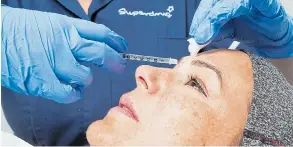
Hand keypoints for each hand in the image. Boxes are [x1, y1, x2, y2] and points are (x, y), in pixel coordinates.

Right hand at [1, 6, 127, 102]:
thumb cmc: (17, 29)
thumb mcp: (48, 23)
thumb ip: (68, 33)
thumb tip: (86, 44)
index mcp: (65, 27)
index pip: (99, 33)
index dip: (114, 41)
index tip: (122, 47)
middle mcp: (64, 43)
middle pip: (99, 53)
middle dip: (113, 61)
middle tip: (119, 66)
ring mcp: (54, 62)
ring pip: (84, 75)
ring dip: (85, 78)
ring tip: (80, 78)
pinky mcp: (43, 81)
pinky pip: (68, 93)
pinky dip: (74, 94)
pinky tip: (73, 91)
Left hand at [189, 0, 292, 57]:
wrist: (273, 38)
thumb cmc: (250, 30)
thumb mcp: (226, 32)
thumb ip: (212, 33)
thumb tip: (196, 41)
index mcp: (224, 2)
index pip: (207, 6)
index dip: (198, 20)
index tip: (194, 36)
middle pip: (213, 2)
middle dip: (204, 19)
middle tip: (199, 37)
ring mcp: (248, 0)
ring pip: (226, 3)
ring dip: (215, 17)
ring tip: (208, 34)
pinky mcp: (264, 2)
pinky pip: (249, 1)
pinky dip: (235, 7)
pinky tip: (223, 17)